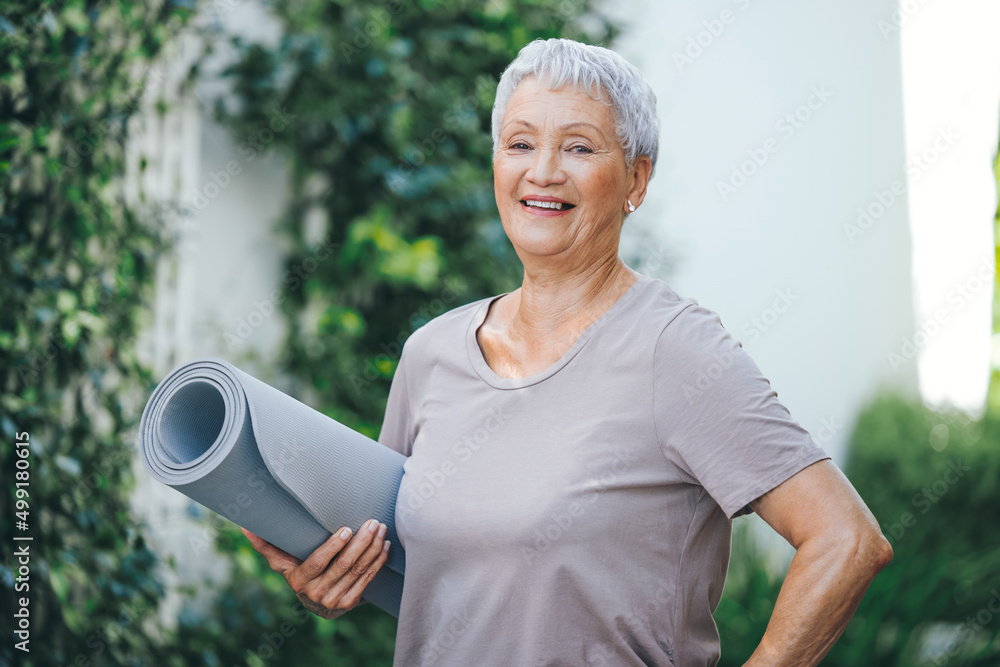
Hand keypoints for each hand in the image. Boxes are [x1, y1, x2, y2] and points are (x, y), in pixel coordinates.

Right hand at [241, 519, 390, 619]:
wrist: (315, 601)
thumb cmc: (297, 570)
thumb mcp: (281, 560)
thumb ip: (266, 544)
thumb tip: (245, 526)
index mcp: (299, 580)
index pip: (318, 562)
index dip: (333, 547)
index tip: (346, 529)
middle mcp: (316, 593)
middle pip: (344, 565)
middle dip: (361, 542)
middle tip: (372, 523)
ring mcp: (335, 600)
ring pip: (358, 571)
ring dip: (373, 549)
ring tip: (381, 529)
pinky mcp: (350, 602)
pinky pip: (368, 579)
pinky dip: (378, 561)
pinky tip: (385, 545)